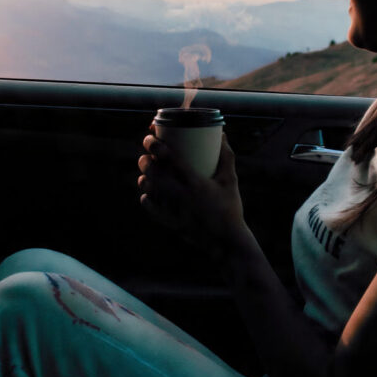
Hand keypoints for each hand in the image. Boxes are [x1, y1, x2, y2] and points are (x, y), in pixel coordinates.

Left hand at [137, 131, 251, 261]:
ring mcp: (177, 211)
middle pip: (156, 174)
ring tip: (145, 173)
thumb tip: (221, 134)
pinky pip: (155, 212)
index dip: (157, 146)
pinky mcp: (174, 225)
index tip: (152, 137)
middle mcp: (184, 196)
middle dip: (146, 161)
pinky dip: (148, 202)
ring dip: (145, 180)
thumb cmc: (231, 207)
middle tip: (146, 154)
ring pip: (152, 192)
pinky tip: (146, 195)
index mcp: (197, 183)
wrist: (229, 243)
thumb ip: (226, 156)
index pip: (172, 159)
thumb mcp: (230, 180)